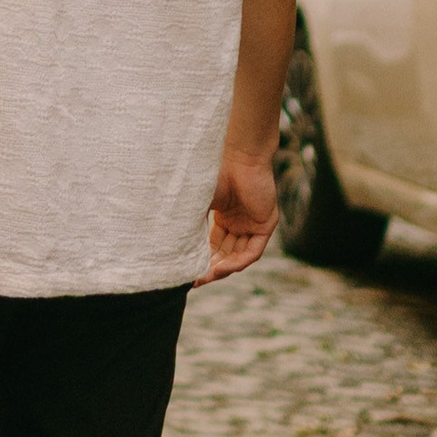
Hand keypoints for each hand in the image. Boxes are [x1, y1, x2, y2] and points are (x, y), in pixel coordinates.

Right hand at [198, 145, 277, 284]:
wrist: (238, 156)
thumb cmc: (215, 173)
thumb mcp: (197, 204)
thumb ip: (188, 225)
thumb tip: (170, 248)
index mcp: (224, 215)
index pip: (213, 244)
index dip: (200, 259)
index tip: (185, 273)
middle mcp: (239, 221)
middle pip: (225, 253)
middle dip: (210, 268)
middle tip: (194, 280)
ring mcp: (253, 223)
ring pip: (238, 255)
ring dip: (223, 268)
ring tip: (206, 276)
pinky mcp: (266, 224)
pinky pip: (252, 251)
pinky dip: (238, 262)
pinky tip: (222, 268)